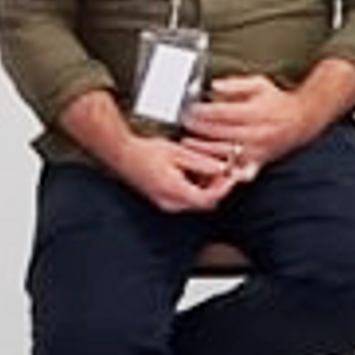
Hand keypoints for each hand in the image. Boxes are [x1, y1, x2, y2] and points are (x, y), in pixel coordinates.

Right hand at [122, 130, 244, 213]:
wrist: (122, 154)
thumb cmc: (144, 152)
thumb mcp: (178, 152)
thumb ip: (201, 163)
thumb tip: (221, 168)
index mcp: (175, 191)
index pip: (209, 198)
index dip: (224, 187)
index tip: (232, 176)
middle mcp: (170, 202)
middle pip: (204, 202)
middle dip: (216, 187)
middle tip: (223, 170)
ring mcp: (165, 202)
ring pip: (195, 201)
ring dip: (205, 187)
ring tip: (208, 167)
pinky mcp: (162, 199)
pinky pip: (185, 198)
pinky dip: (194, 187)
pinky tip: (193, 171)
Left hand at [186, 75, 320, 176]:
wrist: (302, 120)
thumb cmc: (278, 102)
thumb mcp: (259, 84)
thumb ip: (235, 84)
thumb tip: (214, 86)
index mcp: (255, 112)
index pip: (221, 113)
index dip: (202, 111)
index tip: (190, 109)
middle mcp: (256, 133)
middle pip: (219, 133)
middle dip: (198, 128)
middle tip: (185, 124)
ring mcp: (257, 150)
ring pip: (224, 153)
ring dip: (203, 149)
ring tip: (188, 143)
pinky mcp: (258, 162)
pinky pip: (239, 171)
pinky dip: (225, 171)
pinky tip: (212, 167)